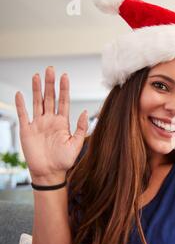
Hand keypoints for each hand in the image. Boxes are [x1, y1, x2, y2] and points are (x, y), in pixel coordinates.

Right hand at [15, 66, 88, 184]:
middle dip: (50, 84)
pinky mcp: (27, 131)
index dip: (64, 89)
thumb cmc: (64, 161)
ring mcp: (38, 124)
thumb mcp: (76, 144)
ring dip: (37, 89)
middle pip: (50, 98)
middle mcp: (50, 121)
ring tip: (38, 75)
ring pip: (37, 102)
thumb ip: (80, 128)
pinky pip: (23, 115)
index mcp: (62, 123)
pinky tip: (20, 93)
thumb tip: (85, 111)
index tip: (65, 76)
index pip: (63, 101)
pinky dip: (21, 104)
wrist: (49, 173)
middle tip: (51, 69)